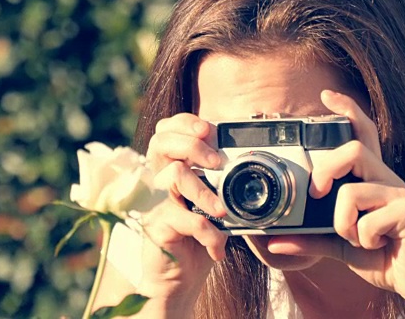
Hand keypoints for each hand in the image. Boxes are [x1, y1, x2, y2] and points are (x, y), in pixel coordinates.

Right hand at [136, 113, 227, 313]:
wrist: (177, 281)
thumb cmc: (196, 240)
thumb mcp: (212, 206)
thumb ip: (221, 184)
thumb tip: (251, 161)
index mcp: (169, 168)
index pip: (166, 130)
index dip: (184, 122)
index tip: (208, 129)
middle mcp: (157, 180)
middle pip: (162, 141)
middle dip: (193, 145)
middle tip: (216, 162)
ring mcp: (153, 203)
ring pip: (175, 175)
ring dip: (205, 192)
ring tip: (222, 211)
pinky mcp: (156, 226)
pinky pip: (185, 219)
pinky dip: (209, 233)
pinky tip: (218, 247)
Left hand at [266, 90, 404, 316]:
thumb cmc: (382, 256)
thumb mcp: (339, 246)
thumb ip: (310, 239)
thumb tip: (274, 242)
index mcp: (371, 180)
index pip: (363, 134)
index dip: (348, 111)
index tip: (327, 96)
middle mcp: (386, 179)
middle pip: (355, 148)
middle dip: (327, 169)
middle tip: (316, 194)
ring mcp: (400, 194)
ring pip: (354, 190)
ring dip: (342, 221)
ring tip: (353, 238)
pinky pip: (368, 221)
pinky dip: (361, 238)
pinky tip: (376, 246)